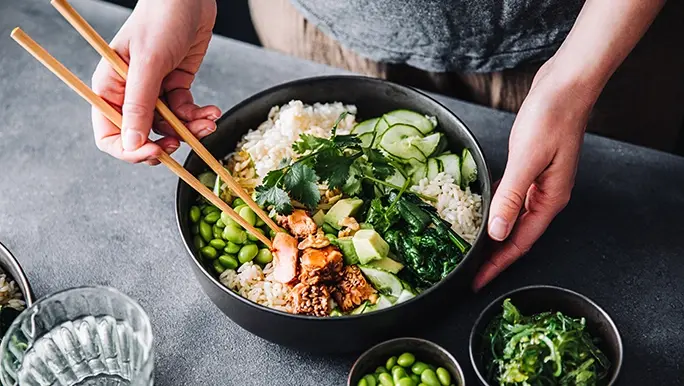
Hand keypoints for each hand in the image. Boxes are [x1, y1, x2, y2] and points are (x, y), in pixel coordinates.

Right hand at [91, 0, 219, 164]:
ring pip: (168, 128)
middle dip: (165, 142)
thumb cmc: (161, 19)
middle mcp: (130, 93)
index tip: (153, 152)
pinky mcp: (176, 86)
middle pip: (142, 136)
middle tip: (182, 141)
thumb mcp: (149, 64)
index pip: (110, 135)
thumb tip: (132, 144)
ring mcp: (154, 91)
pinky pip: (184, 113)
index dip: (130, 151)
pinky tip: (212, 110)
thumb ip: (140, 106)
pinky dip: (199, 116)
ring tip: (207, 121)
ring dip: (189, 129)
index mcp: (110, 88)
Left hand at [472, 60, 594, 290]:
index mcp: (549, 199)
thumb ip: (510, 197)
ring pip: (512, 219)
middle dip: (493, 257)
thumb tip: (497, 232)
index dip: (497, 265)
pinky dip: (495, 209)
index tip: (477, 282)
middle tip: (469, 272)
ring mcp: (539, 183)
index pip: (519, 243)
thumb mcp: (526, 160)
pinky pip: (510, 198)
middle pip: (516, 236)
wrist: (565, 85)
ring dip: (493, 235)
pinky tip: (481, 212)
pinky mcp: (530, 168)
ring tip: (471, 249)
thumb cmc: (551, 117)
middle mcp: (546, 196)